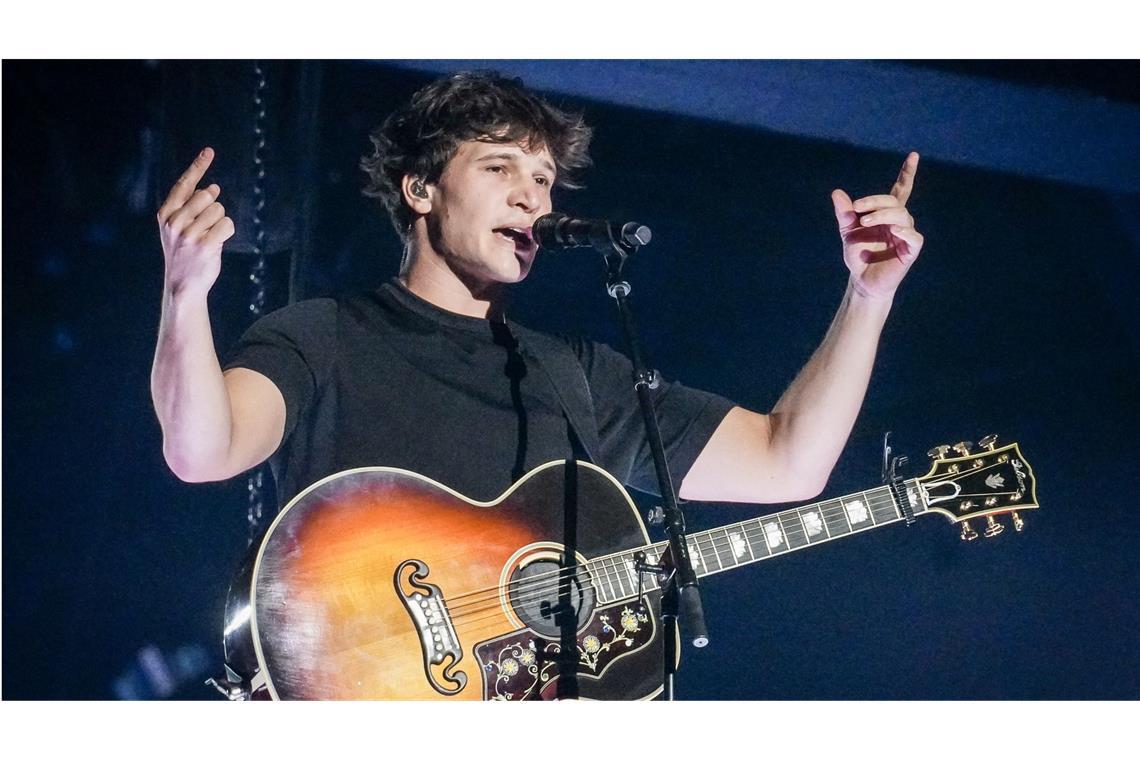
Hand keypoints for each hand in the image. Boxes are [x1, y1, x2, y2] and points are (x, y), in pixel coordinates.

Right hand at [156, 147, 234, 297]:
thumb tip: (213, 188)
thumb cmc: (183, 253)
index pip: (184, 184)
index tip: (209, 151)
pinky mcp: (205, 245)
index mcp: (166, 214)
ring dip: (220, 222)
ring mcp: (189, 233)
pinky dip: (227, 232)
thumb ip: (190, 207)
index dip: (198, 167)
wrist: (182, 285)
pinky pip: (227, 225)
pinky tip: (217, 243)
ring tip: (208, 238)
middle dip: (213, 207)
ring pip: (219, 210)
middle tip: (205, 227)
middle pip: (207, 196)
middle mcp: (175, 221)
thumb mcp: (177, 228)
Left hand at [831, 152, 923, 299]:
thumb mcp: (848, 231)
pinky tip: (893, 230)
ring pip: (902, 215)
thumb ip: (844, 213)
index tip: (913, 155)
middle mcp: (900, 221)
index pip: (901, 189)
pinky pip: (913, 236)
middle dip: (875, 202)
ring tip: (864, 223)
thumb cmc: (858, 255)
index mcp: (887, 214)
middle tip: (856, 210)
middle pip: (894, 201)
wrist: (861, 280)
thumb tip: (836, 193)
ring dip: (882, 215)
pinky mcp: (911, 250)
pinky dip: (904, 231)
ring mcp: (907, 235)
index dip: (908, 173)